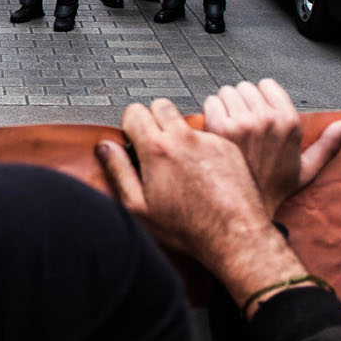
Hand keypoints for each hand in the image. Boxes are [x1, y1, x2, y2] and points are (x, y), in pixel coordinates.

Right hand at [97, 101, 306, 310]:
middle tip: (153, 144)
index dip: (130, 124)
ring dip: (178, 132)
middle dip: (154, 119)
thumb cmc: (189, 228)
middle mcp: (183, 138)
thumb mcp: (139, 207)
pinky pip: (209, 135)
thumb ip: (119, 171)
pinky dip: (202, 146)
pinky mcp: (229, 148)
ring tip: (179, 162)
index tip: (133, 138)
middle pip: (161, 105)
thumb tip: (106, 148)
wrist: (234, 235)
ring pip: (186, 120)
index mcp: (157, 149)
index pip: (135, 112)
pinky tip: (202, 172)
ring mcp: (209, 141)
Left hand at [201, 79, 340, 217]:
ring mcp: (243, 123)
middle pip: (245, 87)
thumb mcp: (308, 167)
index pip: (267, 84)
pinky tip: (216, 130)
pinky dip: (210, 112)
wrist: (246, 208)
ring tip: (229, 126)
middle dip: (241, 101)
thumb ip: (330, 143)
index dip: (260, 97)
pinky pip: (211, 102)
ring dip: (225, 105)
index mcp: (289, 122)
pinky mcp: (220, 128)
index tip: (256, 112)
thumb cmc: (275, 188)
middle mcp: (267, 119)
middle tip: (241, 123)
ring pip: (227, 92)